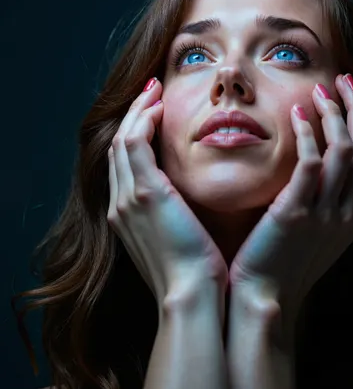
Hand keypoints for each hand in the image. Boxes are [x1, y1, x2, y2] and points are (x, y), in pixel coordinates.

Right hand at [107, 78, 228, 323]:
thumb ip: (179, 217)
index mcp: (128, 217)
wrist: (192, 296)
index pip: (125, 165)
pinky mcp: (145, 193)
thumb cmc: (197, 275)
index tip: (154, 116)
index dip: (137, 136)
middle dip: (134, 117)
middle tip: (152, 94)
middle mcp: (120, 205)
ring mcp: (128, 198)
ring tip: (156, 91)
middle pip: (118, 147)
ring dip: (138, 111)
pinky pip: (134, 142)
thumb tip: (194, 203)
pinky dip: (143, 120)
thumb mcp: (181, 242)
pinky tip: (161, 106)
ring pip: (122, 139)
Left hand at [228, 74, 352, 346]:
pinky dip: (308, 135)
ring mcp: (326, 214)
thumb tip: (315, 167)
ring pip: (344, 151)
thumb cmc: (281, 264)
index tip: (352, 97)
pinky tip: (297, 116)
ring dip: (334, 116)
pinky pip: (311, 164)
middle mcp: (349, 213)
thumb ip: (322, 202)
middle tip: (342, 81)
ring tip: (318, 92)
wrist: (263, 300)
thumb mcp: (314, 234)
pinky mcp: (297, 213)